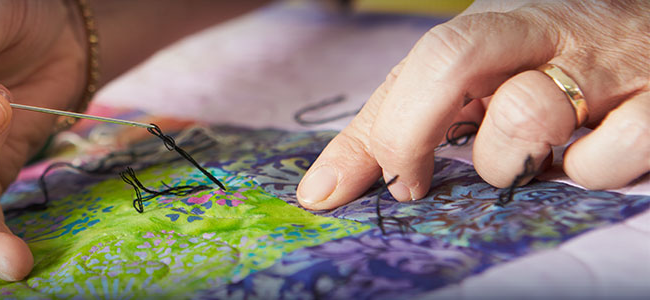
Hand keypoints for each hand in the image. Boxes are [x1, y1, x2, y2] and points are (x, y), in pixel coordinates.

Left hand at [297, 0, 648, 208]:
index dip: (398, 129)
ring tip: (542, 153)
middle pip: (455, 62)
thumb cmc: (550, 64)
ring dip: (521, 163)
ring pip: (529, 119)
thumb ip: (390, 128)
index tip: (400, 184)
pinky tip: (595, 156)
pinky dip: (593, 173)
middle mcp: (547, 32)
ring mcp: (609, 64)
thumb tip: (317, 194)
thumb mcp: (468, 82)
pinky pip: (610, 157)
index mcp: (495, 25)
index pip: (425, 58)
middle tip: (453, 172)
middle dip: (427, 131)